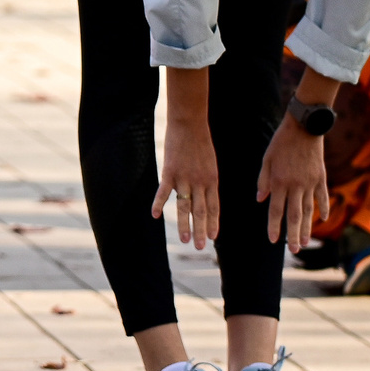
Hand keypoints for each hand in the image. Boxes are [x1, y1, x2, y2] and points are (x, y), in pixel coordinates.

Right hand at [151, 71, 217, 245]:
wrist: (190, 122)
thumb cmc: (200, 140)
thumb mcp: (210, 161)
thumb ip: (207, 178)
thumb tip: (206, 192)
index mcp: (212, 180)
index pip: (214, 207)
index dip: (214, 223)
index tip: (214, 238)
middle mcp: (200, 182)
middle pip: (201, 211)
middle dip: (202, 230)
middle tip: (201, 247)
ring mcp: (185, 178)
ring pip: (185, 207)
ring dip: (185, 225)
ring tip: (185, 240)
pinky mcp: (170, 172)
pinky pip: (164, 192)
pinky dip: (158, 203)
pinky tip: (155, 215)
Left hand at [257, 116, 330, 250]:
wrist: (304, 126)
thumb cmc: (281, 142)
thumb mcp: (267, 159)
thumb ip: (263, 181)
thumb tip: (260, 200)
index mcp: (279, 182)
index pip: (276, 210)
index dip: (274, 227)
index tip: (273, 240)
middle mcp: (296, 185)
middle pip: (294, 215)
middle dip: (293, 235)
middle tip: (294, 251)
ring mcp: (310, 183)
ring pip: (309, 210)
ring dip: (307, 228)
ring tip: (306, 242)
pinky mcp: (321, 177)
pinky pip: (322, 197)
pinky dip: (323, 209)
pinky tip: (322, 220)